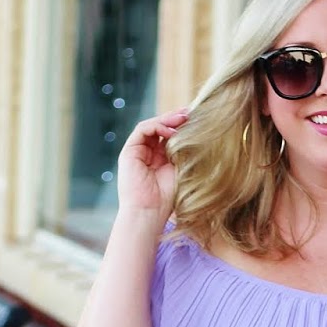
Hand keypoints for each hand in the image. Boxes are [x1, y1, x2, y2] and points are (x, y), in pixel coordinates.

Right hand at [116, 107, 189, 223]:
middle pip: (160, 128)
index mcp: (159, 160)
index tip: (198, 121)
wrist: (149, 214)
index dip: (182, 127)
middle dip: (175, 119)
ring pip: (151, 126)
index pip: (169, 137)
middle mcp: (147, 154)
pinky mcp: (129, 152)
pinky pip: (142, 130)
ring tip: (183, 118)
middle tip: (191, 113)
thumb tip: (197, 135)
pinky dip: (157, 126)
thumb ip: (185, 154)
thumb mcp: (181, 172)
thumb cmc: (167, 201)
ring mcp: (137, 152)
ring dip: (167, 120)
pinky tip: (171, 130)